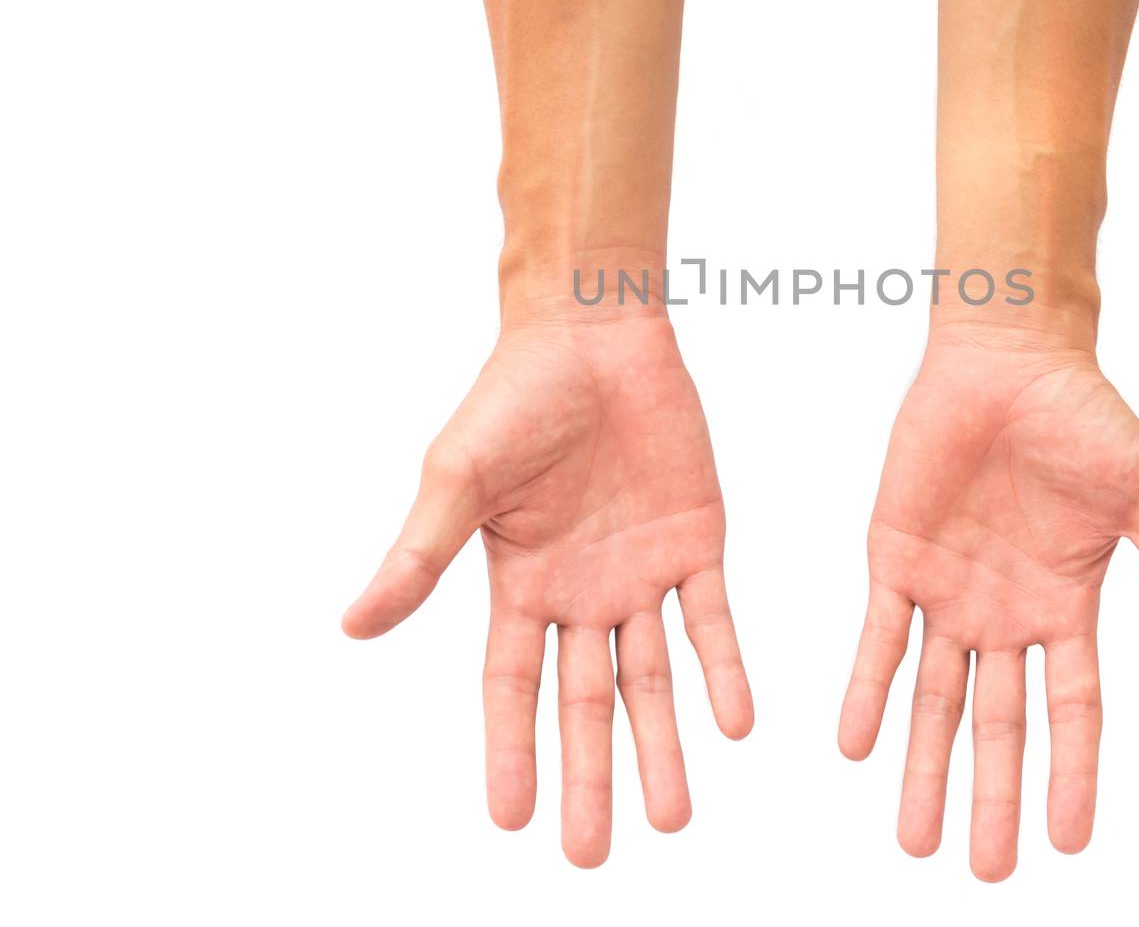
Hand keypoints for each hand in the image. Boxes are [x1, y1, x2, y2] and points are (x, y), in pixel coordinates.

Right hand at [343, 313, 752, 866]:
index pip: (512, 687)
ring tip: (675, 814)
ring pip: (654, 675)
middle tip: (595, 854)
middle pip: (585, 701)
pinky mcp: (696, 540)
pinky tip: (736, 722)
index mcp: (520, 584)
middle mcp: (581, 591)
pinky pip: (712, 617)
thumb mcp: (457, 481)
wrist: (593, 334)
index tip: (512, 822)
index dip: (511, 751)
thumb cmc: (513, 398)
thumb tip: (352, 627)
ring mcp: (642, 570)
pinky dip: (724, 669)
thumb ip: (419, 557)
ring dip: (665, 742)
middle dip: (590, 776)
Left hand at [837, 324, 1138, 880]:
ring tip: (914, 838)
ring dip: (923, 765)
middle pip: (999, 724)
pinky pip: (878, 637)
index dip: (1071, 776)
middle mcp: (1006, 613)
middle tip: (982, 871)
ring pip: (933, 697)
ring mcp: (949, 589)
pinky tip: (855, 745)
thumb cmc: (1088, 419)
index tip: (1066, 845)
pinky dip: (867, 690)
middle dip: (992, 796)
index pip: (1073, 711)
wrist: (1009, 358)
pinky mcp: (896, 557)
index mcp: (1068, 606)